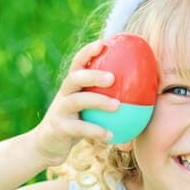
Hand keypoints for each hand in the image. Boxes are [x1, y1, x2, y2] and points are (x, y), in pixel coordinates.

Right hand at [30, 40, 119, 166]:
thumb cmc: (76, 124)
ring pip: (76, 101)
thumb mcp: (87, 109)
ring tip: (117, 106)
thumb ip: (104, 98)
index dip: (88, 51)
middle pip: (75, 78)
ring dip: (98, 101)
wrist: (47, 146)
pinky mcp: (58, 128)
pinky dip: (95, 131)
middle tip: (113, 77)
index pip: (78, 63)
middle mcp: (63, 94)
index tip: (103, 43)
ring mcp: (59, 111)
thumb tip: (142, 91)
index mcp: (72, 86)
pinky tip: (111, 136)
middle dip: (93, 74)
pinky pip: (79, 128)